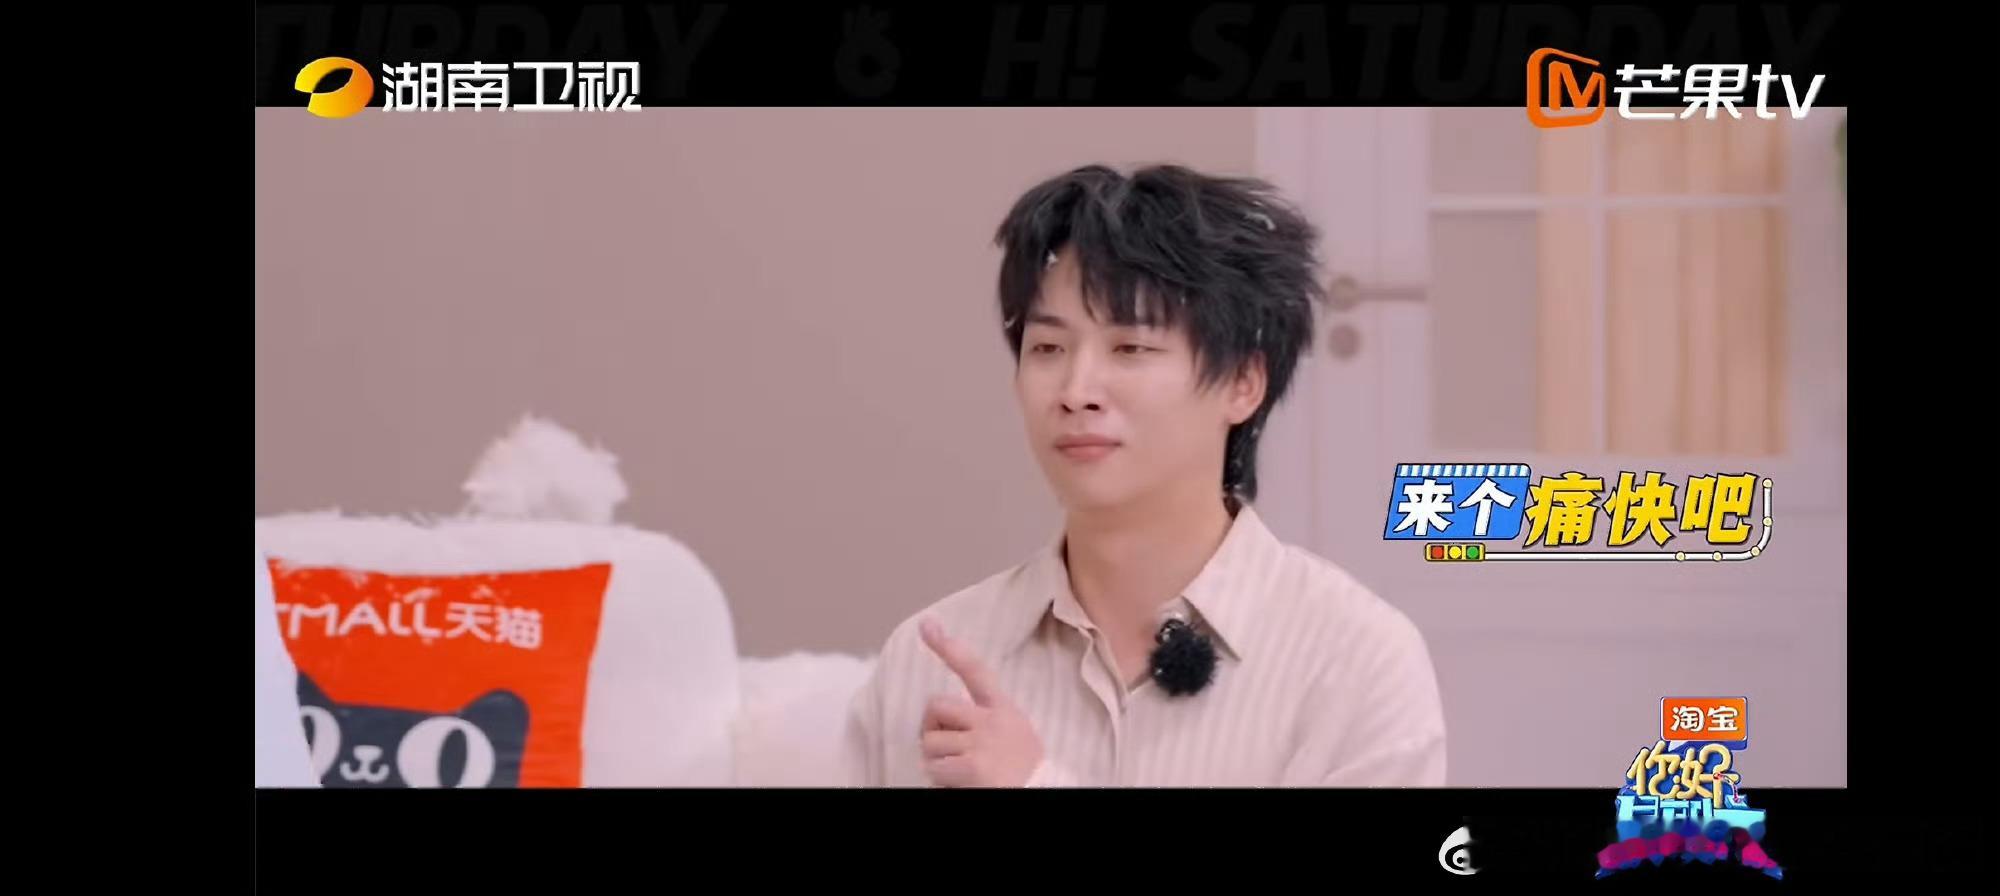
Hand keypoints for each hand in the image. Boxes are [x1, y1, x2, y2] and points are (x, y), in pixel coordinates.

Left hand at [918, 617, 1043, 786]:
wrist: (1040, 793)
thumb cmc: (1023, 772)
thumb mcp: (1014, 734)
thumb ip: (986, 719)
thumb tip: (945, 720)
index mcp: (1003, 710)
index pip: (975, 670)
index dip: (948, 647)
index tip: (926, 625)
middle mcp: (993, 720)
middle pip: (936, 705)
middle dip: (931, 727)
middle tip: (945, 750)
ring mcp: (982, 741)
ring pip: (930, 741)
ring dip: (936, 760)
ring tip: (961, 772)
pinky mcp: (974, 765)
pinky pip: (934, 768)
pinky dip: (940, 780)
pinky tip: (961, 784)